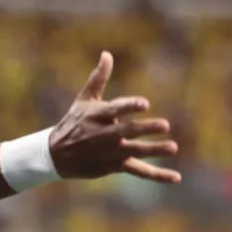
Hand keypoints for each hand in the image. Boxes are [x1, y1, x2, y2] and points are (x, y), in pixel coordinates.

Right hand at [49, 51, 180, 183]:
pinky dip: (157, 174)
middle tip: (164, 125)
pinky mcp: (114, 166)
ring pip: (134, 152)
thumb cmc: (73, 123)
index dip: (130, 107)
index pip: (115, 110)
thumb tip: (107, 54)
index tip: (145, 104)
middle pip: (127, 132)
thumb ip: (98, 78)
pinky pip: (138, 170)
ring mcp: (110, 153)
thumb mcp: (84, 101)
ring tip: (173, 147)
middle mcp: (103, 135)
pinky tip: (176, 177)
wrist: (55, 156)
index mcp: (97, 116)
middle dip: (144, 129)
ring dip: (154, 150)